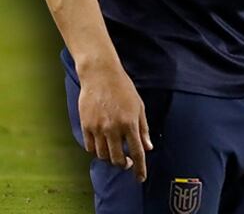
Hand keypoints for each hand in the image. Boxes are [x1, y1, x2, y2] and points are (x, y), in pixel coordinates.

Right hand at [77, 61, 152, 181]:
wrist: (101, 76)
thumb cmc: (124, 90)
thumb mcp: (139, 107)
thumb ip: (143, 129)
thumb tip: (148, 148)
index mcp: (130, 123)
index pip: (136, 152)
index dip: (139, 168)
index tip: (140, 178)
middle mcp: (113, 128)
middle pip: (117, 159)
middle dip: (123, 165)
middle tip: (127, 163)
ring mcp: (98, 128)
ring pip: (102, 155)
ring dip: (109, 158)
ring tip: (115, 152)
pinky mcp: (85, 126)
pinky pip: (90, 147)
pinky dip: (97, 151)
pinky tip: (102, 146)